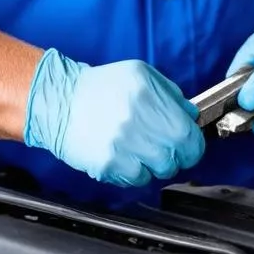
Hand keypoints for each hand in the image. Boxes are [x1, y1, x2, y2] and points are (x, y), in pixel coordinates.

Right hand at [24, 51, 204, 186]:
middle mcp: (137, 119)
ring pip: (159, 171)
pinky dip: (135, 172)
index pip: (189, 134)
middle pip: (177, 157)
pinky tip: (124, 156)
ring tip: (139, 149)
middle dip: (177, 156)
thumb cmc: (100, 88)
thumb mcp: (140, 75)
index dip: (193, 144)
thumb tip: (191, 116)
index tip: (188, 144)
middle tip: (164, 148)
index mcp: (149, 95)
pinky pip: (137, 179)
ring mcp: (123, 144)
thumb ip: (170, 94)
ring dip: (154, 164)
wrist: (60, 102)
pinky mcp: (108, 164)